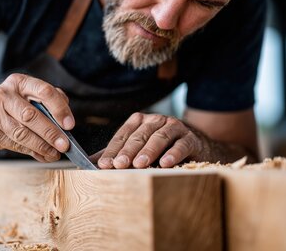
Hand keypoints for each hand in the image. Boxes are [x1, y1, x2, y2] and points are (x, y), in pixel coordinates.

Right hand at [0, 73, 74, 161]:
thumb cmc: (16, 103)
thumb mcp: (31, 94)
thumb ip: (52, 101)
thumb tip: (66, 122)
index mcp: (19, 82)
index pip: (43, 92)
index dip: (59, 109)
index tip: (69, 125)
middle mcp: (4, 95)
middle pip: (31, 115)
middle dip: (50, 132)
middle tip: (64, 145)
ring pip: (21, 133)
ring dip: (41, 146)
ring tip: (55, 153)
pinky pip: (15, 144)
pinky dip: (31, 152)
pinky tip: (42, 155)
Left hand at [95, 112, 210, 168]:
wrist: (194, 146)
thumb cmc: (160, 149)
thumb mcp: (138, 149)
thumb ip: (116, 154)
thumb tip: (90, 163)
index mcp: (139, 121)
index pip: (122, 136)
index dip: (112, 150)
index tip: (104, 165)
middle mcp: (155, 121)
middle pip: (139, 136)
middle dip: (128, 151)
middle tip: (119, 165)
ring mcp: (174, 127)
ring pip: (159, 137)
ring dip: (148, 151)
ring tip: (139, 164)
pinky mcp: (190, 138)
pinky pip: (181, 145)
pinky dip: (173, 153)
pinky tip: (165, 163)